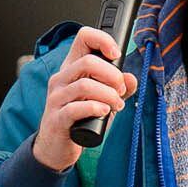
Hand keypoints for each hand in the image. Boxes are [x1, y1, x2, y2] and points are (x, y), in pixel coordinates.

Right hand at [30, 26, 138, 170]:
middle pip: (88, 61)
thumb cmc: (79, 120)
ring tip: (116, 105)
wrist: (56, 148)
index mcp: (71, 69)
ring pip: (85, 85)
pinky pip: (75, 108)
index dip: (102, 40)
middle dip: (112, 75)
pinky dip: (95, 108)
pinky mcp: (57, 119)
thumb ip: (118, 89)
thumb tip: (131, 78)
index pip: (83, 38)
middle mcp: (61, 79)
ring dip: (109, 95)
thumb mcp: (102, 101)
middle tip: (121, 90)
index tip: (117, 54)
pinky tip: (103, 112)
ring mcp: (56, 98)